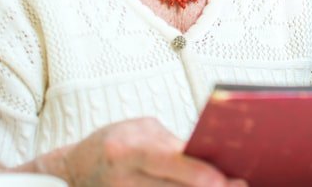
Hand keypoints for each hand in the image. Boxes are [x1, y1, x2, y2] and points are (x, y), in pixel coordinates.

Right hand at [61, 117, 245, 186]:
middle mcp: (121, 180)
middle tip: (237, 185)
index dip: (196, 173)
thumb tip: (208, 154)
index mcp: (125, 149)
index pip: (167, 161)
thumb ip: (171, 144)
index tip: (222, 179)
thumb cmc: (114, 142)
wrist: (74, 168)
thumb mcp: (140, 131)